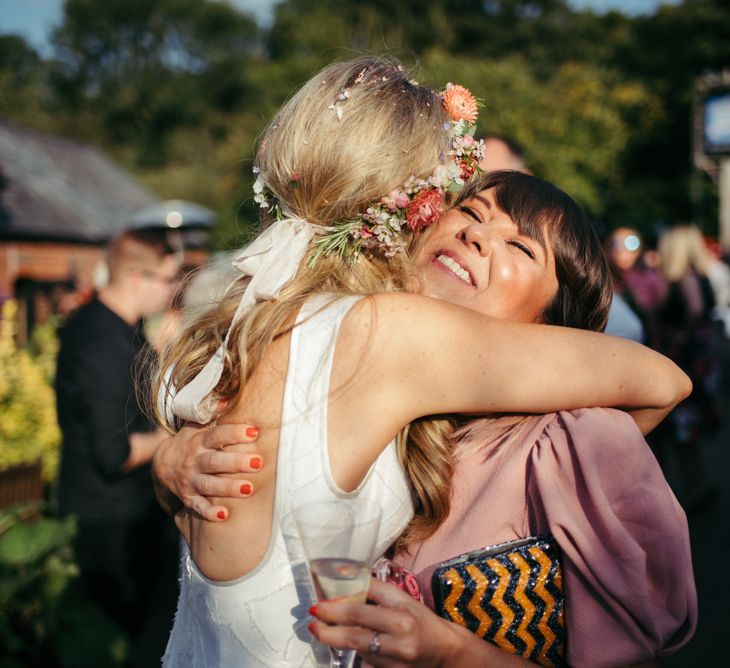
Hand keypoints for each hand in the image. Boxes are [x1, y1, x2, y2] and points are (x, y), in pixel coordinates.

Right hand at [152, 421, 262, 520]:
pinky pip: (198, 506)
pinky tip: (223, 515)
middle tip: (258, 462)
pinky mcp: (188, 497)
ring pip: (210, 484)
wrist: (162, 465)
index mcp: (200, 441)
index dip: (235, 432)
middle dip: (236, 462)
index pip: (218, 434)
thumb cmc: (190, 442)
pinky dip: (209, 512)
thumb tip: (231, 393)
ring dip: (229, 487)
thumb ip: (212, 410)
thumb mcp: (196, 424)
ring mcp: (191, 480)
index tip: (254, 431)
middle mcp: (195, 460)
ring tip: (249, 489)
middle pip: (216, 461)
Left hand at [310, 578, 461, 667]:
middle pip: (352, 638)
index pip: (359, 614)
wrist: (444, 652)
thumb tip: (343, 574)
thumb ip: (372, 587)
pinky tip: (353, 647)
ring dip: (339, 641)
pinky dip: (356, 656)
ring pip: (357, 652)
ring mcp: (394, 665)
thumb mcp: (401, 598)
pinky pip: (366, 665)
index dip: (334, 610)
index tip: (318, 606)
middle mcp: (398, 644)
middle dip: (327, 631)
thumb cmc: (421, 619)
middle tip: (313, 623)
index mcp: (401, 619)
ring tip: (326, 631)